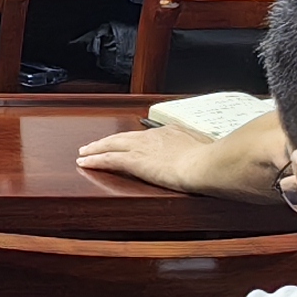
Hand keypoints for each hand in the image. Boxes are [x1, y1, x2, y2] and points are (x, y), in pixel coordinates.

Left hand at [78, 123, 219, 191]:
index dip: (135, 140)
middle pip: (124, 136)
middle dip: (108, 140)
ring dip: (96, 148)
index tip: (129, 143)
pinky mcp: (135, 161)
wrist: (205, 164)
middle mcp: (153, 136)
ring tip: (84, 153)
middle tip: (95, 144)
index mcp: (172, 132)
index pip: (147, 135)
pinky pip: (108, 159)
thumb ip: (205, 154)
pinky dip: (95, 160)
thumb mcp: (211, 152)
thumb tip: (213, 158)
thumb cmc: (211, 161)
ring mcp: (143, 148)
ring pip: (111, 145)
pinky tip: (85, 163)